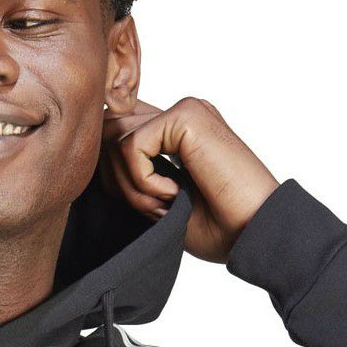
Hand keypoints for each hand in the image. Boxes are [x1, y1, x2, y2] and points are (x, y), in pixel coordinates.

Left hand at [99, 96, 279, 262]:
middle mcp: (180, 115)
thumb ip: (132, 176)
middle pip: (107, 132)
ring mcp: (185, 111)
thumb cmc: (220, 227)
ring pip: (115, 139)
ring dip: (130, 186)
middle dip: (115, 179)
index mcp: (176, 132)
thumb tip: (89, 163)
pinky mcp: (187, 115)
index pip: (117, 134)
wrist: (257, 235)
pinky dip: (143, 182)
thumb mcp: (160, 201)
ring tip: (163, 207)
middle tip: (150, 210)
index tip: (141, 205)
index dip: (112, 172)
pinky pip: (132, 147)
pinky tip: (174, 196)